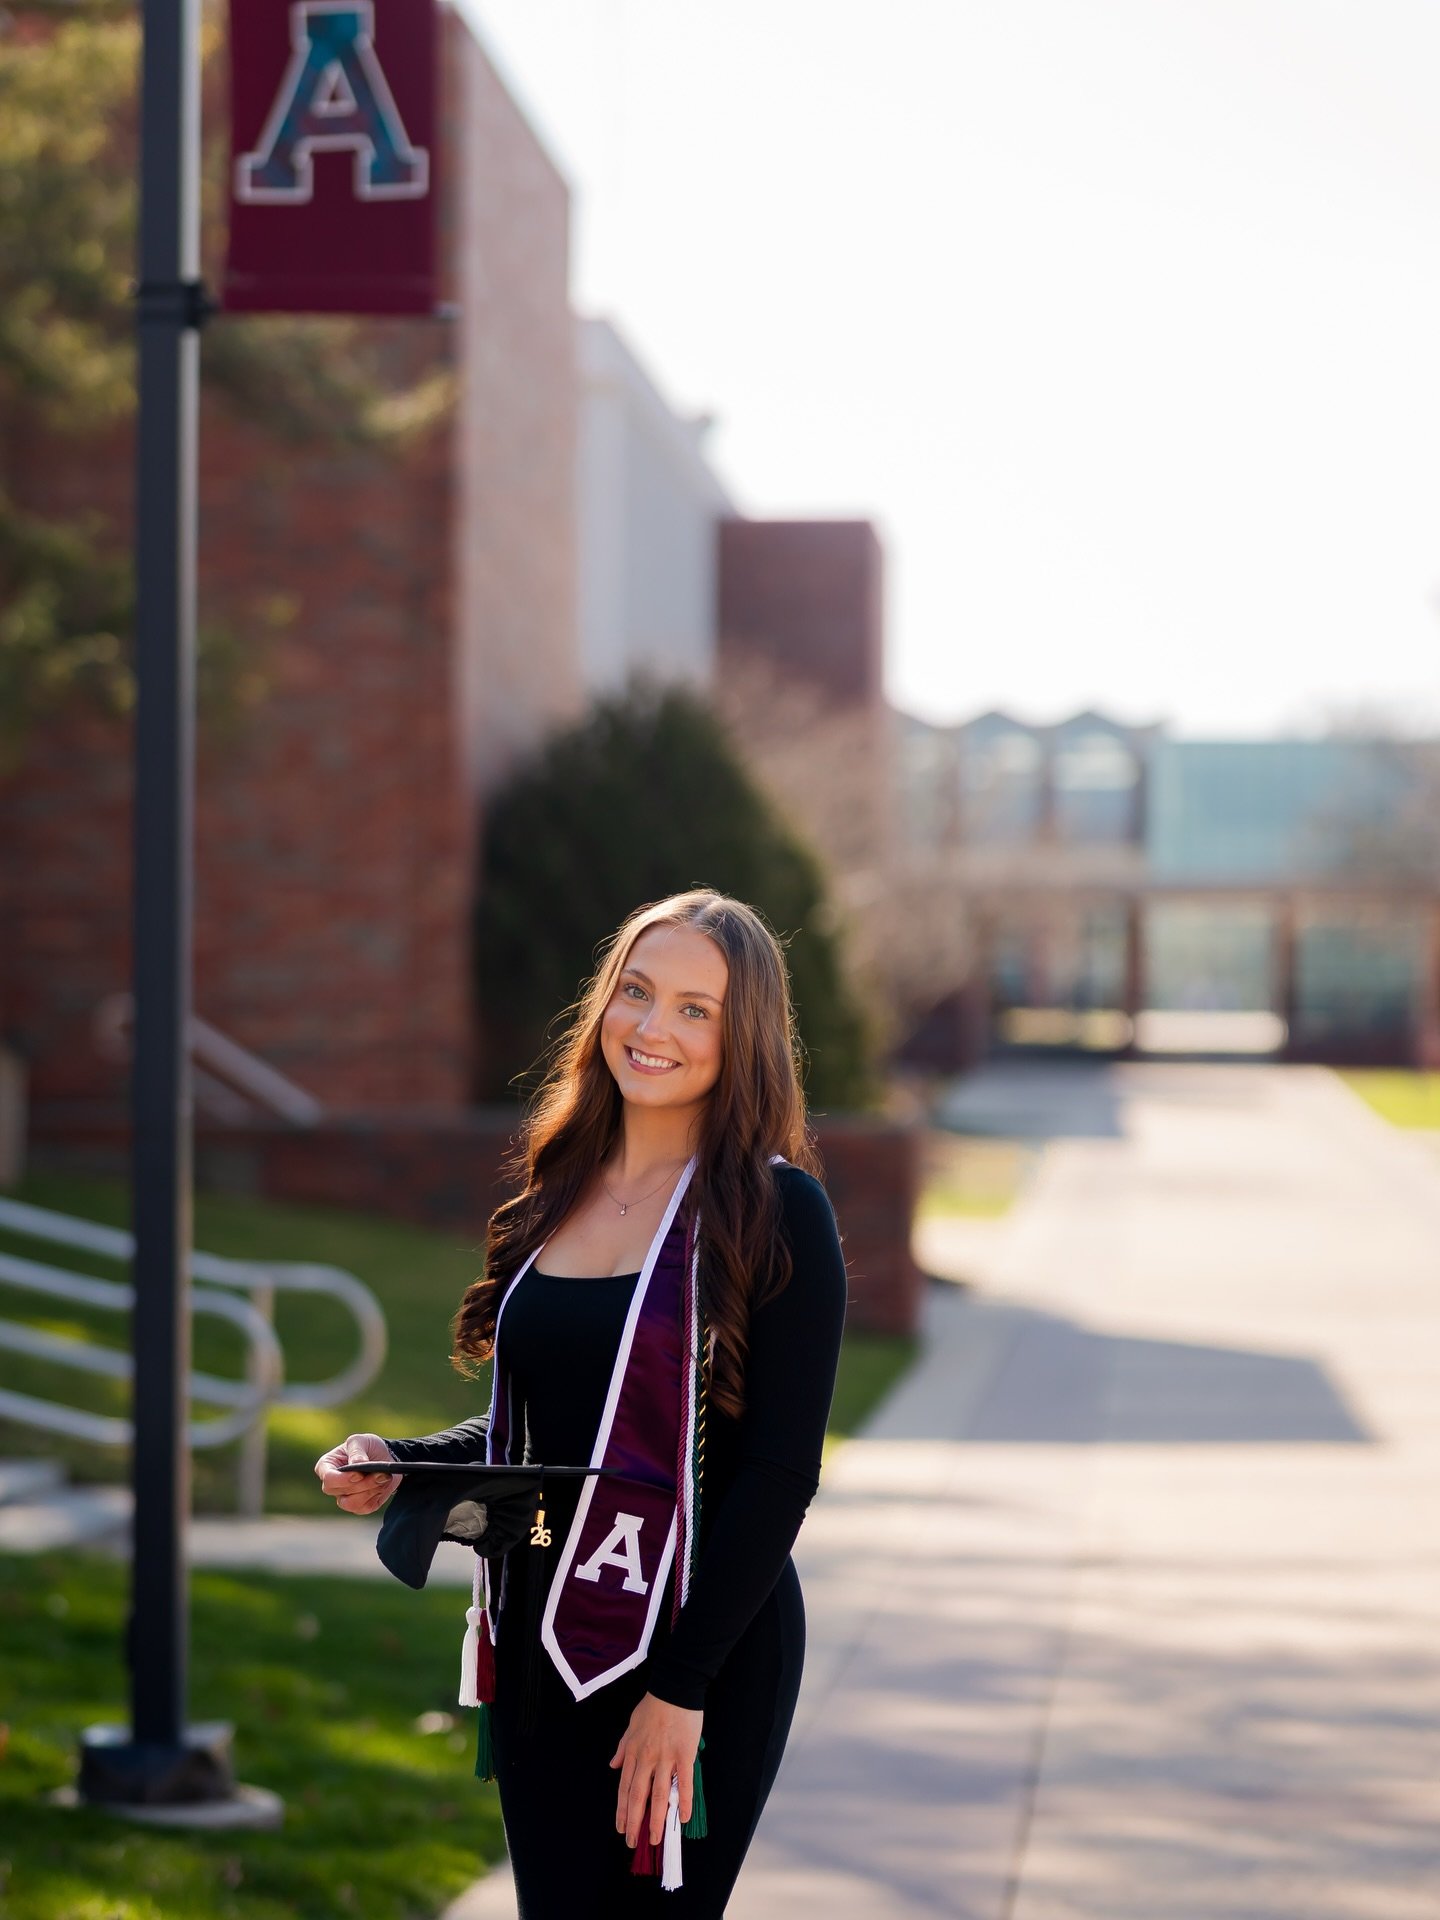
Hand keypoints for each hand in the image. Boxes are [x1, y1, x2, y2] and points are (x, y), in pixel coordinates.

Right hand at [314, 1432, 398, 1512]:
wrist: (385, 1456)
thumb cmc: (367, 1446)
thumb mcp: (361, 1440)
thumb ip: (356, 1451)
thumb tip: (356, 1464)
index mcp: (326, 1466)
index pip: (329, 1478)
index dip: (343, 1479)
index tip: (359, 1474)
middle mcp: (332, 1485)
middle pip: (340, 1492)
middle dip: (362, 1484)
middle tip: (380, 1473)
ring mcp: (344, 1497)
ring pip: (351, 1503)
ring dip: (370, 1490)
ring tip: (383, 1477)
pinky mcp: (359, 1506)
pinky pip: (364, 1508)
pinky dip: (376, 1496)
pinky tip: (382, 1484)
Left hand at [609, 1692, 702, 1847]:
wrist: (675, 1688)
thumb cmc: (653, 1706)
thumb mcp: (631, 1725)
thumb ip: (623, 1747)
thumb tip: (613, 1765)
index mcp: (633, 1752)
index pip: (624, 1788)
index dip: (622, 1810)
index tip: (621, 1827)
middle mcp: (646, 1759)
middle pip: (638, 1796)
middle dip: (634, 1822)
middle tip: (632, 1843)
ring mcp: (666, 1758)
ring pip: (658, 1795)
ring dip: (656, 1820)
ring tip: (654, 1839)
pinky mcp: (684, 1755)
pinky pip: (684, 1783)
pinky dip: (683, 1802)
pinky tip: (682, 1818)